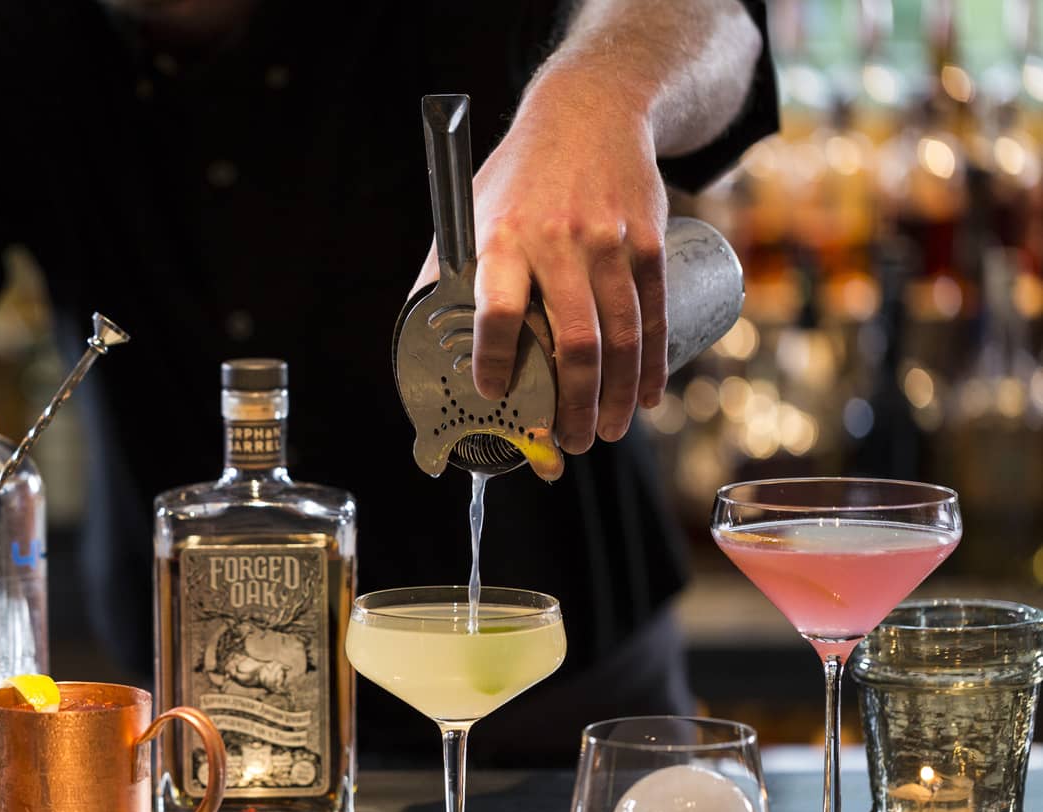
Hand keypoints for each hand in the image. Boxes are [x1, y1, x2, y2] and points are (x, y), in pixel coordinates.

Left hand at [412, 67, 668, 453]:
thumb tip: (416, 347)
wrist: (590, 111)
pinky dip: (652, 367)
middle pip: (573, 343)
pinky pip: (654, 317)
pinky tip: (646, 397)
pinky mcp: (648, 242)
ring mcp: (609, 242)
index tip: (493, 396)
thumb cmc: (518, 175)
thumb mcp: (471, 210)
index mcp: (502, 238)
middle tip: (567, 443)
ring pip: (621, 339)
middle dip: (572, 406)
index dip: (494, 361)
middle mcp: (557, 241)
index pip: (496, 311)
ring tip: (604, 433)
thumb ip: (445, 274)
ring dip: (615, 398)